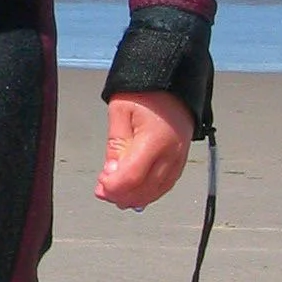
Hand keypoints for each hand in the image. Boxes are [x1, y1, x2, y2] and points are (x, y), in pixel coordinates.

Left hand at [97, 91, 193, 210]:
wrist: (173, 84)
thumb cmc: (147, 93)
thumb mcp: (121, 111)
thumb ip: (115, 144)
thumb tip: (110, 173)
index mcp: (155, 140)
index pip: (132, 177)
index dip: (113, 186)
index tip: (100, 184)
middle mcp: (171, 154)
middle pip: (145, 190)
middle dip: (120, 195)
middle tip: (102, 190)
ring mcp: (179, 160)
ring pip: (155, 192)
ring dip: (133, 197)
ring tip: (114, 193)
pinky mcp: (181, 162)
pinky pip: (165, 185)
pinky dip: (148, 193)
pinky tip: (133, 192)